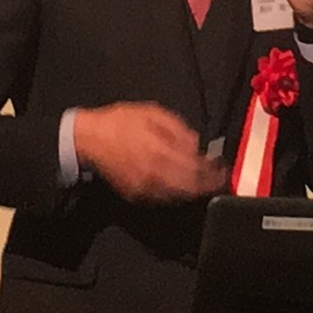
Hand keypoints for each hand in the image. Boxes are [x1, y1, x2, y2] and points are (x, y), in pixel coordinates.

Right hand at [71, 103, 223, 202]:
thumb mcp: (153, 113)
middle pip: (191, 187)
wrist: (89, 140)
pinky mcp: (137, 196)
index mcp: (161, 150)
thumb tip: (197, 146)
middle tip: (218, 180)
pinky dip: (177, 194)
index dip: (214, 172)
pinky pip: (164, 199)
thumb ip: (178, 129)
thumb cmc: (121, 122)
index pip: (197, 168)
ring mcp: (146, 188)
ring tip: (204, 184)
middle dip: (208, 185)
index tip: (223, 170)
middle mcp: (155, 173)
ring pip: (179, 196)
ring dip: (194, 191)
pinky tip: (183, 186)